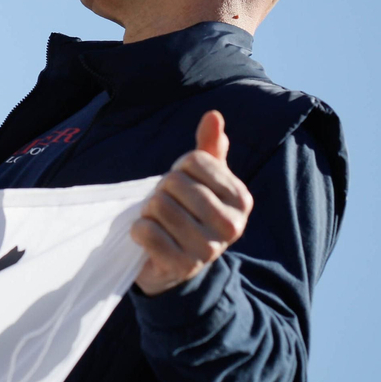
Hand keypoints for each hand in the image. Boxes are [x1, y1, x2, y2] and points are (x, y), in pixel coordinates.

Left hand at [131, 111, 252, 295]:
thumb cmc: (189, 211)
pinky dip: (138, 230)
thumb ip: (209, 149)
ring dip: (149, 212)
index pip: (194, 161)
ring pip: (159, 206)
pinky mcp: (181, 266)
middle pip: (175, 183)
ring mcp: (207, 249)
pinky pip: (146, 232)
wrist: (176, 263)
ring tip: (159, 222)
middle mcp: (231, 226)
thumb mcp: (203, 180)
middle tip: (167, 207)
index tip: (182, 186)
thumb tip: (214, 115)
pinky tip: (148, 237)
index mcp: (241, 199)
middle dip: (161, 190)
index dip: (178, 169)